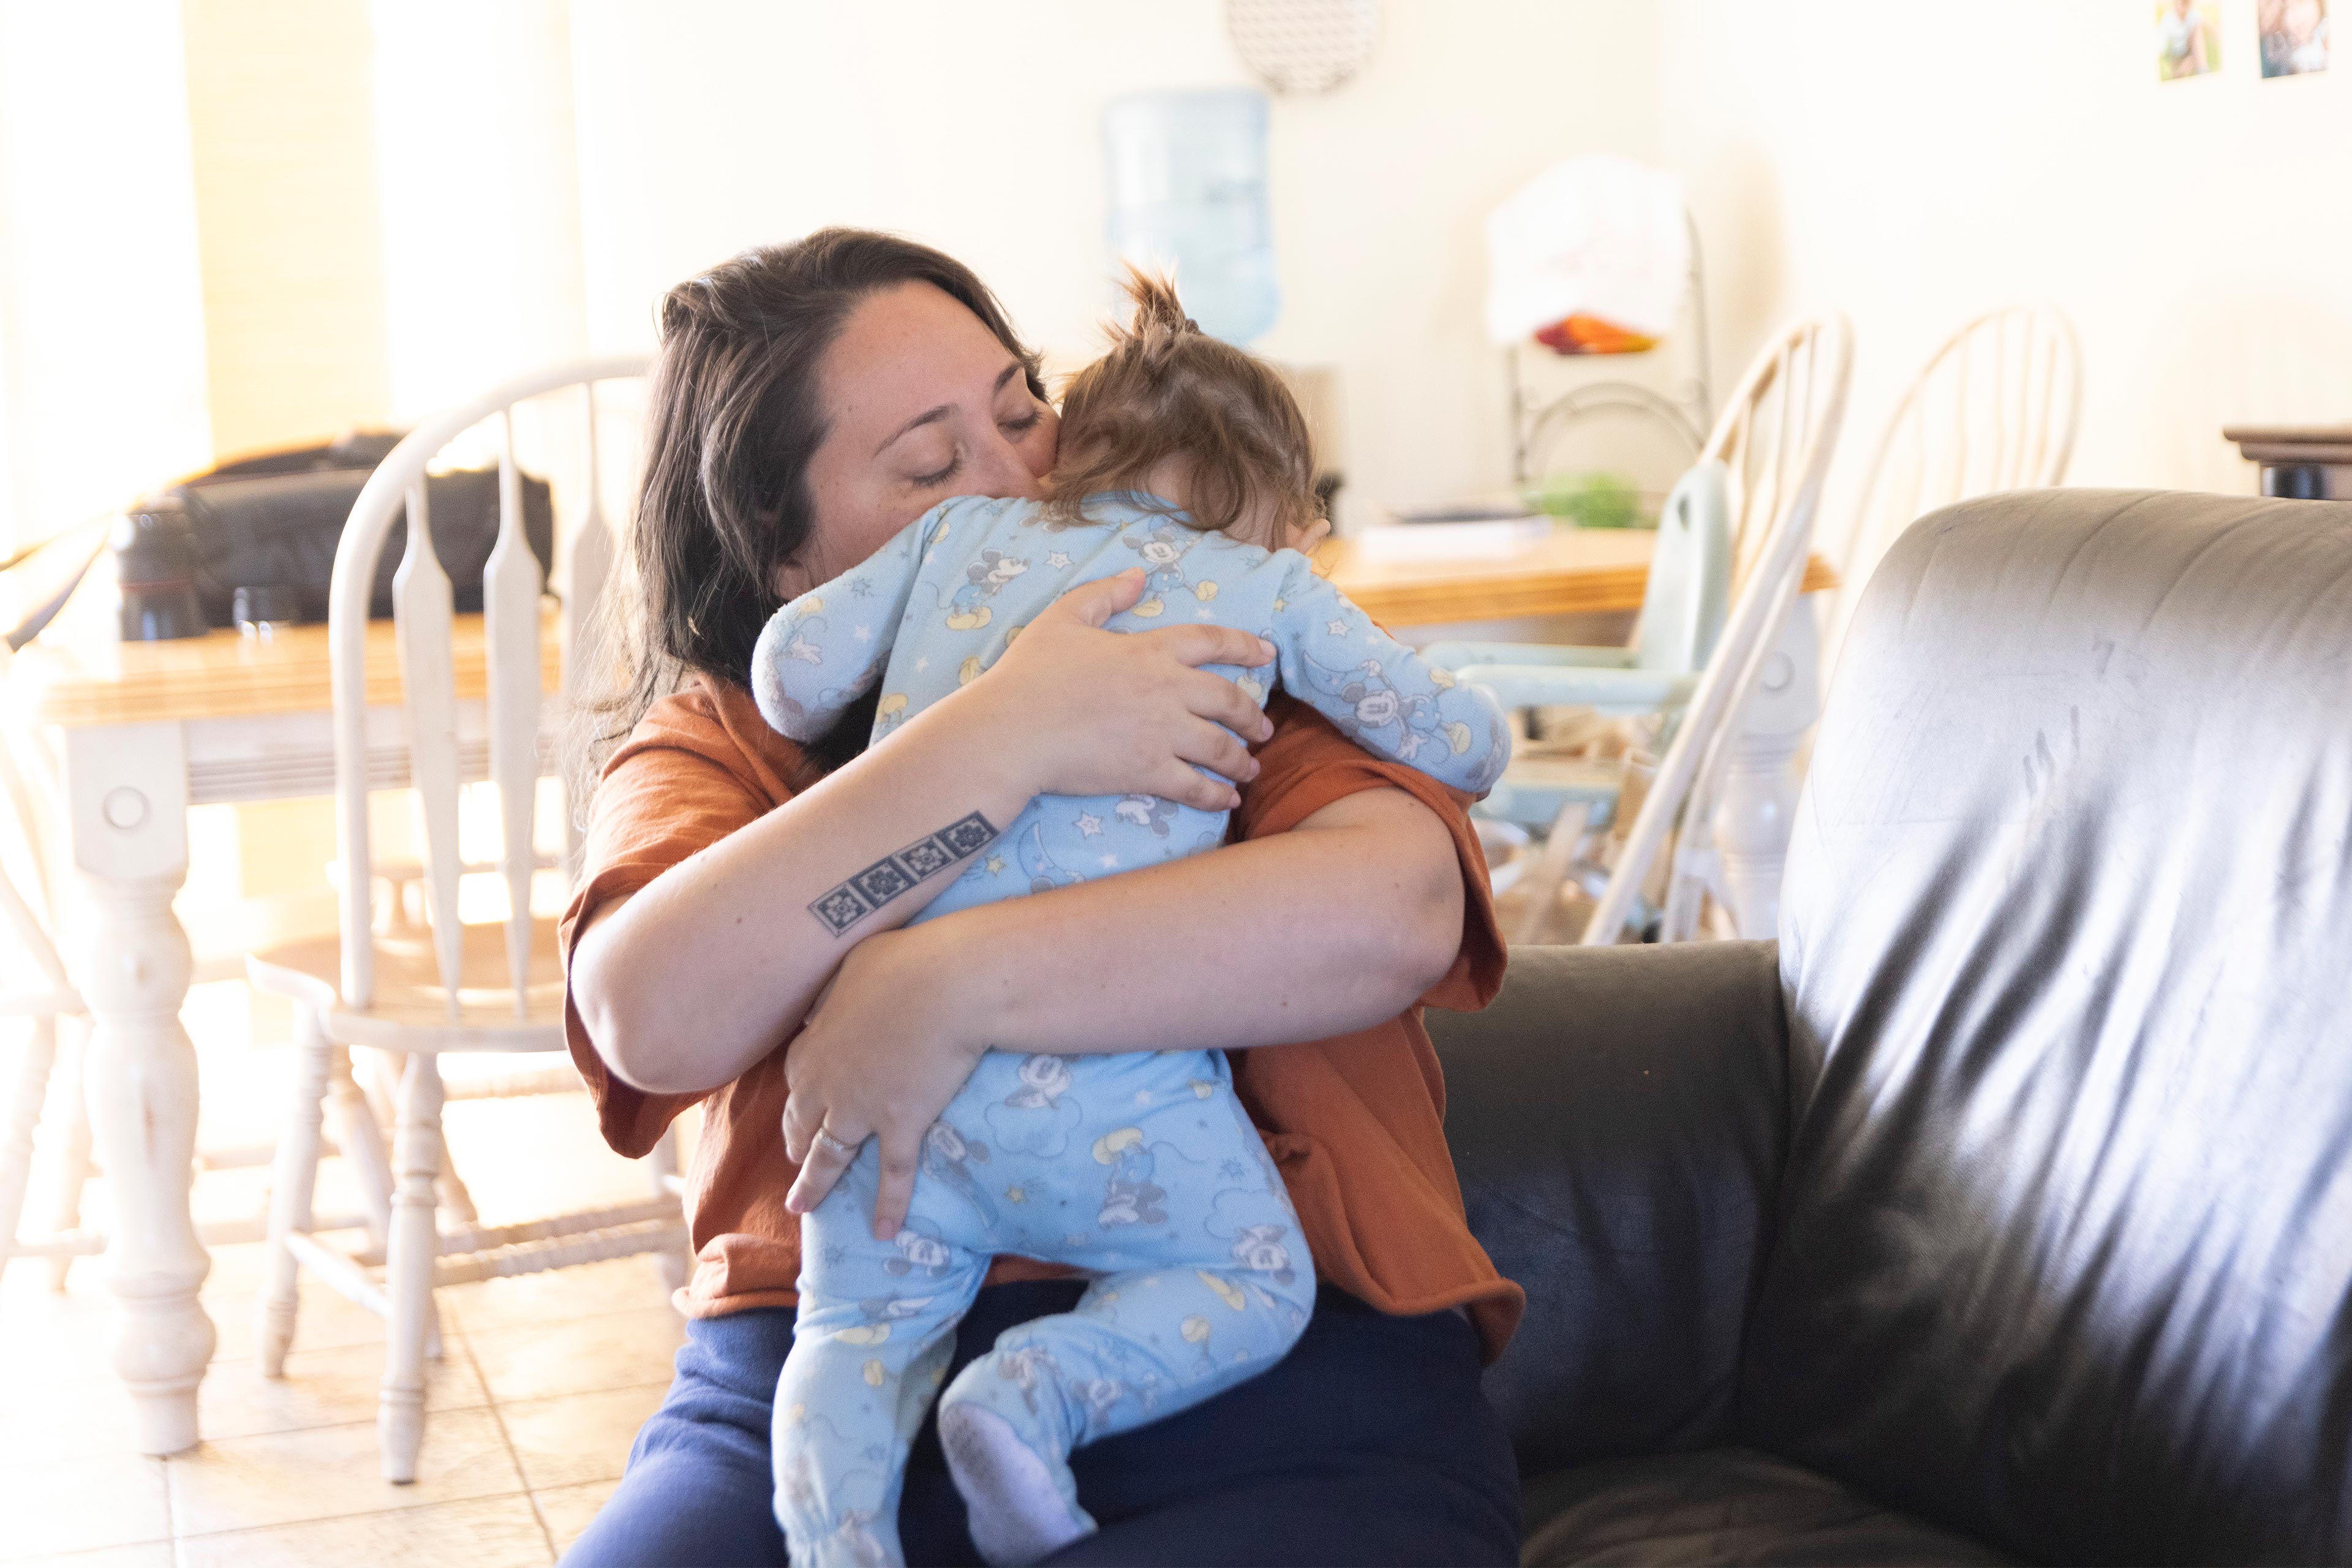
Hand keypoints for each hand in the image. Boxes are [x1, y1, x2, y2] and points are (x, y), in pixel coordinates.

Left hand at [779, 923, 985, 1236]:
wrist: (947, 982)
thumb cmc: (904, 962)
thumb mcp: (852, 967)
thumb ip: (833, 993)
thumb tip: (819, 1008)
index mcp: (814, 1043)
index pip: (795, 1078)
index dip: (797, 1098)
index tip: (798, 1110)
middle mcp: (826, 1084)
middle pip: (803, 1122)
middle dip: (797, 1143)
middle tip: (795, 1160)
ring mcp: (861, 1109)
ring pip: (831, 1156)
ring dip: (815, 1184)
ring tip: (803, 1207)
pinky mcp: (900, 1125)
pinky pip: (892, 1173)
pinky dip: (888, 1204)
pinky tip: (883, 1231)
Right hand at [943, 567, 1276, 812]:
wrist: (1013, 731)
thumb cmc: (1031, 673)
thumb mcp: (1063, 618)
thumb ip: (1104, 594)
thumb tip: (1138, 576)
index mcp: (1150, 650)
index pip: (1211, 641)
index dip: (1244, 646)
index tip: (1267, 654)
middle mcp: (1167, 690)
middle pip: (1228, 700)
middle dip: (1253, 715)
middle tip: (1265, 728)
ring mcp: (1162, 733)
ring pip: (1220, 747)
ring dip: (1242, 759)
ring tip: (1252, 768)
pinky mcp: (1148, 772)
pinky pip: (1196, 786)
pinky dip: (1217, 794)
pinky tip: (1227, 799)